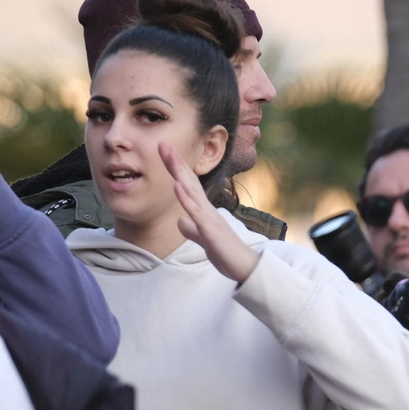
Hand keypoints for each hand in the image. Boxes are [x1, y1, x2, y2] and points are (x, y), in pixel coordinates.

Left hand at [159, 142, 260, 282]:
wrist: (245, 267)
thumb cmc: (226, 252)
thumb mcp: (203, 239)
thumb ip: (192, 229)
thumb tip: (180, 221)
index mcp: (204, 210)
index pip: (188, 185)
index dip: (176, 168)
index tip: (164, 151)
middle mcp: (207, 209)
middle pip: (189, 181)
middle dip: (176, 162)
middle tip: (162, 143)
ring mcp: (209, 218)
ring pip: (192, 192)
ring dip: (179, 174)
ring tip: (169, 156)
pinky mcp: (211, 230)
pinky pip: (196, 212)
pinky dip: (186, 198)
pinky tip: (177, 185)